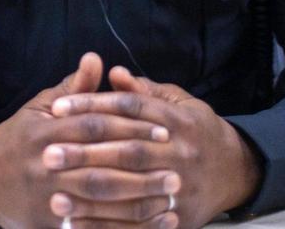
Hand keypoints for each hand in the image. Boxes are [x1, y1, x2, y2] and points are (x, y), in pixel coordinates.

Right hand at [0, 53, 180, 228]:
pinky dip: (121, 227)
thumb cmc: (20, 138)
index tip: (164, 130)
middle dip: (141, 168)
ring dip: (138, 199)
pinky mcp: (50, 223)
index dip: (131, 127)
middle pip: (100, 166)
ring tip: (171, 194)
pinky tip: (150, 223)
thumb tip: (95, 58)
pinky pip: (91, 226)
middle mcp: (47, 165)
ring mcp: (48, 197)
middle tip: (177, 167)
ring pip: (98, 200)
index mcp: (47, 132)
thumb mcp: (40, 107)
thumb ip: (72, 87)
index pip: (95, 127)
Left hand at [47, 67, 262, 228]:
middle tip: (48, 154)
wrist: (237, 170)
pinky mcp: (178, 219)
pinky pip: (137, 225)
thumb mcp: (179, 102)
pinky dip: (105, 226)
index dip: (93, 106)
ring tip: (54, 195)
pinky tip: (75, 225)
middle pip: (127, 151)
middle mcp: (180, 152)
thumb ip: (144, 91)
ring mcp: (181, 188)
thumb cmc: (197, 130)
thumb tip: (111, 72)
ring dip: (91, 196)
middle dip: (85, 154)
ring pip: (131, 191)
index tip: (58, 109)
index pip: (129, 108)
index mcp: (178, 119)